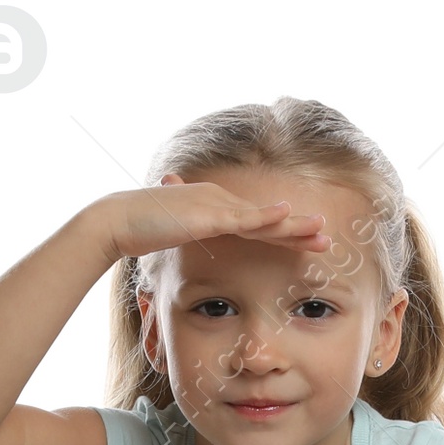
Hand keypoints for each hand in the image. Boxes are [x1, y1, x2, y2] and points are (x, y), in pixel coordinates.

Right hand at [94, 175, 330, 263]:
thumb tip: (190, 242)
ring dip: (293, 224)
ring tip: (319, 229)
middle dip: (298, 230)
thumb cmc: (141, 230)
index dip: (284, 234)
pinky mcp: (206, 214)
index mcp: (215, 210)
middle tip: (326, 238)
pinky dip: (265, 218)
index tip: (307, 243)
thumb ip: (187, 237)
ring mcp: (215, 205)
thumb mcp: (173, 236)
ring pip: (262, 219)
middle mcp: (220, 202)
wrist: (117, 220)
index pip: (257, 226)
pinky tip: (286, 215)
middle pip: (267, 220)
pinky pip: (242, 218)